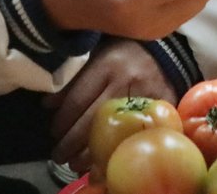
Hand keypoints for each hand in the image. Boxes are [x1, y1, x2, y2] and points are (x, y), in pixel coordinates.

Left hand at [45, 38, 176, 172]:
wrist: (168, 53)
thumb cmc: (125, 53)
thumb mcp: (98, 55)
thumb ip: (76, 77)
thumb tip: (49, 104)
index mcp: (107, 64)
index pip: (78, 100)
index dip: (62, 120)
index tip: (53, 132)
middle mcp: (125, 81)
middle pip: (91, 120)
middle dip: (70, 143)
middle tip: (58, 154)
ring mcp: (144, 98)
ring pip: (111, 134)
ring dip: (88, 154)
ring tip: (74, 163)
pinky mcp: (158, 112)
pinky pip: (132, 138)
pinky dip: (113, 152)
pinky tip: (99, 162)